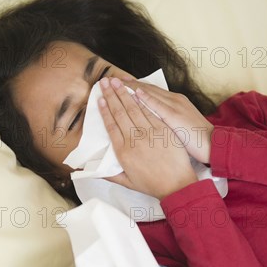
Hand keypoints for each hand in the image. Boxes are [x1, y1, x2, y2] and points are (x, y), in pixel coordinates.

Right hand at [97, 77, 197, 199]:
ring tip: (116, 81)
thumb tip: (89, 171)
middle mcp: (134, 140)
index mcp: (123, 153)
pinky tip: (135, 90)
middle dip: (111, 95)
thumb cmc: (152, 185)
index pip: (111, 126)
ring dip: (124, 93)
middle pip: (120, 113)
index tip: (100, 100)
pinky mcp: (163, 129)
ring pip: (133, 108)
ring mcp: (149, 133)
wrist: (177, 185)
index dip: (104, 111)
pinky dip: (142, 99)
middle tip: (104, 82)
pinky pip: (150, 111)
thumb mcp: (128, 183)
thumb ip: (110, 174)